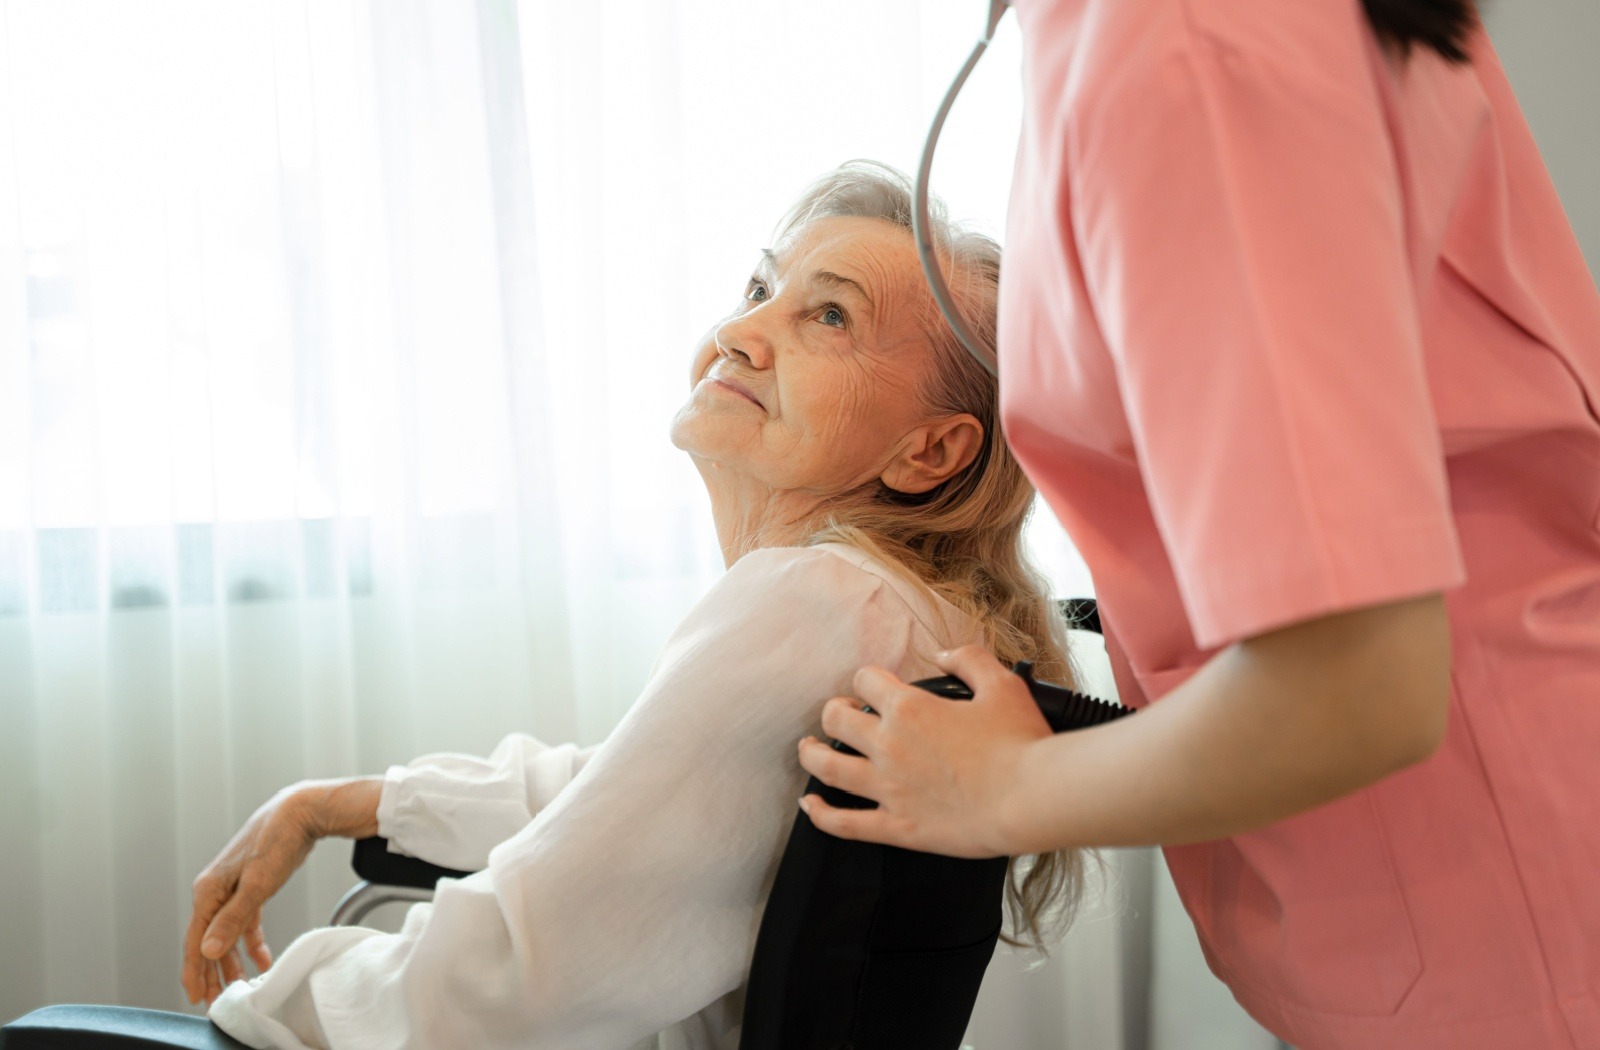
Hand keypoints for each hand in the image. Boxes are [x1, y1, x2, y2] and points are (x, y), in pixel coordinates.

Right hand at [181, 777, 381, 1004]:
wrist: (300, 812)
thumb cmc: (276, 841)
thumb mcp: (256, 885)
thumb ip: (232, 919)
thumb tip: (208, 950)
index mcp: (208, 890)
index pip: (195, 940)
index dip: (195, 970)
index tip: (197, 996)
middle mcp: (215, 891)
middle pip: (208, 939)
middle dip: (211, 972)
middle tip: (215, 1000)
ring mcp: (233, 889)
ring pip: (226, 933)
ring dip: (231, 959)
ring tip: (236, 985)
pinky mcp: (251, 887)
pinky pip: (245, 922)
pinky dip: (251, 941)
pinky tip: (260, 959)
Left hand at [796, 646, 1051, 857]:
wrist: (1031, 799)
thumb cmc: (1020, 743)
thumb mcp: (1001, 683)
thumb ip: (968, 659)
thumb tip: (942, 655)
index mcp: (909, 708)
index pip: (866, 680)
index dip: (868, 679)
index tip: (875, 687)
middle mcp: (889, 745)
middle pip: (835, 720)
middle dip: (833, 712)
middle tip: (840, 715)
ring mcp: (888, 788)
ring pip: (827, 768)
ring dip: (811, 755)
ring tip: (809, 749)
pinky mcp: (896, 826)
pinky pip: (844, 823)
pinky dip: (820, 814)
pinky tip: (810, 806)